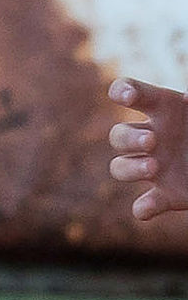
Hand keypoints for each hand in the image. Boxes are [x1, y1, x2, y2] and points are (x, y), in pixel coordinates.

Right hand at [115, 79, 187, 223]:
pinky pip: (145, 204)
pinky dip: (143, 207)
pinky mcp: (166, 195)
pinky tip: (146, 208)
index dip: (122, 91)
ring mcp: (155, 167)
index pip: (129, 92)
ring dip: (130, 168)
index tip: (128, 96)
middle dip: (129, 138)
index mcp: (163, 108)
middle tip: (151, 141)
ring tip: (153, 167)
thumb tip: (186, 97)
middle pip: (118, 135)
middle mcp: (151, 137)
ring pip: (120, 167)